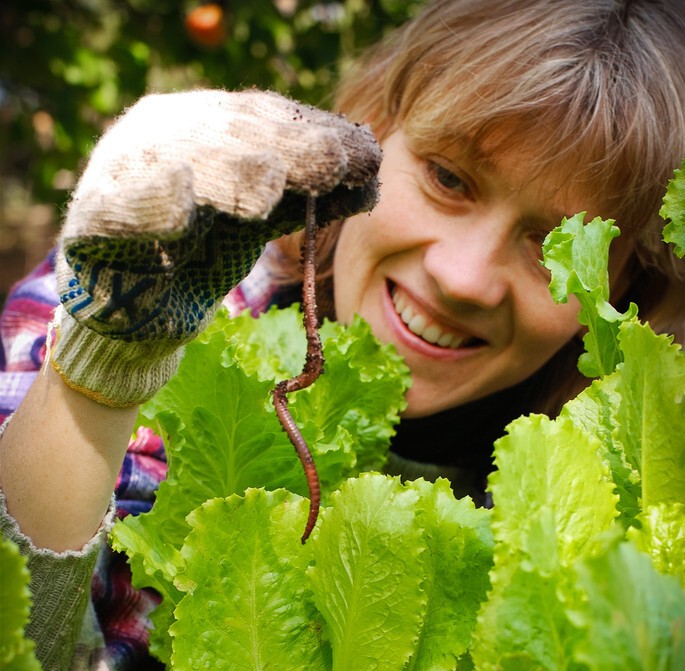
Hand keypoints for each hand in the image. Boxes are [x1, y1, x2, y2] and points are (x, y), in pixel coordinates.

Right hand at [50, 89, 381, 406]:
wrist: (134, 312)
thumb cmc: (201, 256)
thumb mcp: (263, 222)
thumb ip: (307, 198)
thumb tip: (374, 180)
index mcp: (206, 123)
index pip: (269, 118)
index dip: (318, 134)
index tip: (366, 156)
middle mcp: (164, 129)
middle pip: (233, 132)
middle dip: (289, 150)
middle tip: (333, 167)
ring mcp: (124, 164)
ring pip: (182, 159)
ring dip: (229, 172)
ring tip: (267, 188)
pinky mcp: (92, 211)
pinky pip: (124, 205)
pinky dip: (153, 206)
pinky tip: (182, 216)